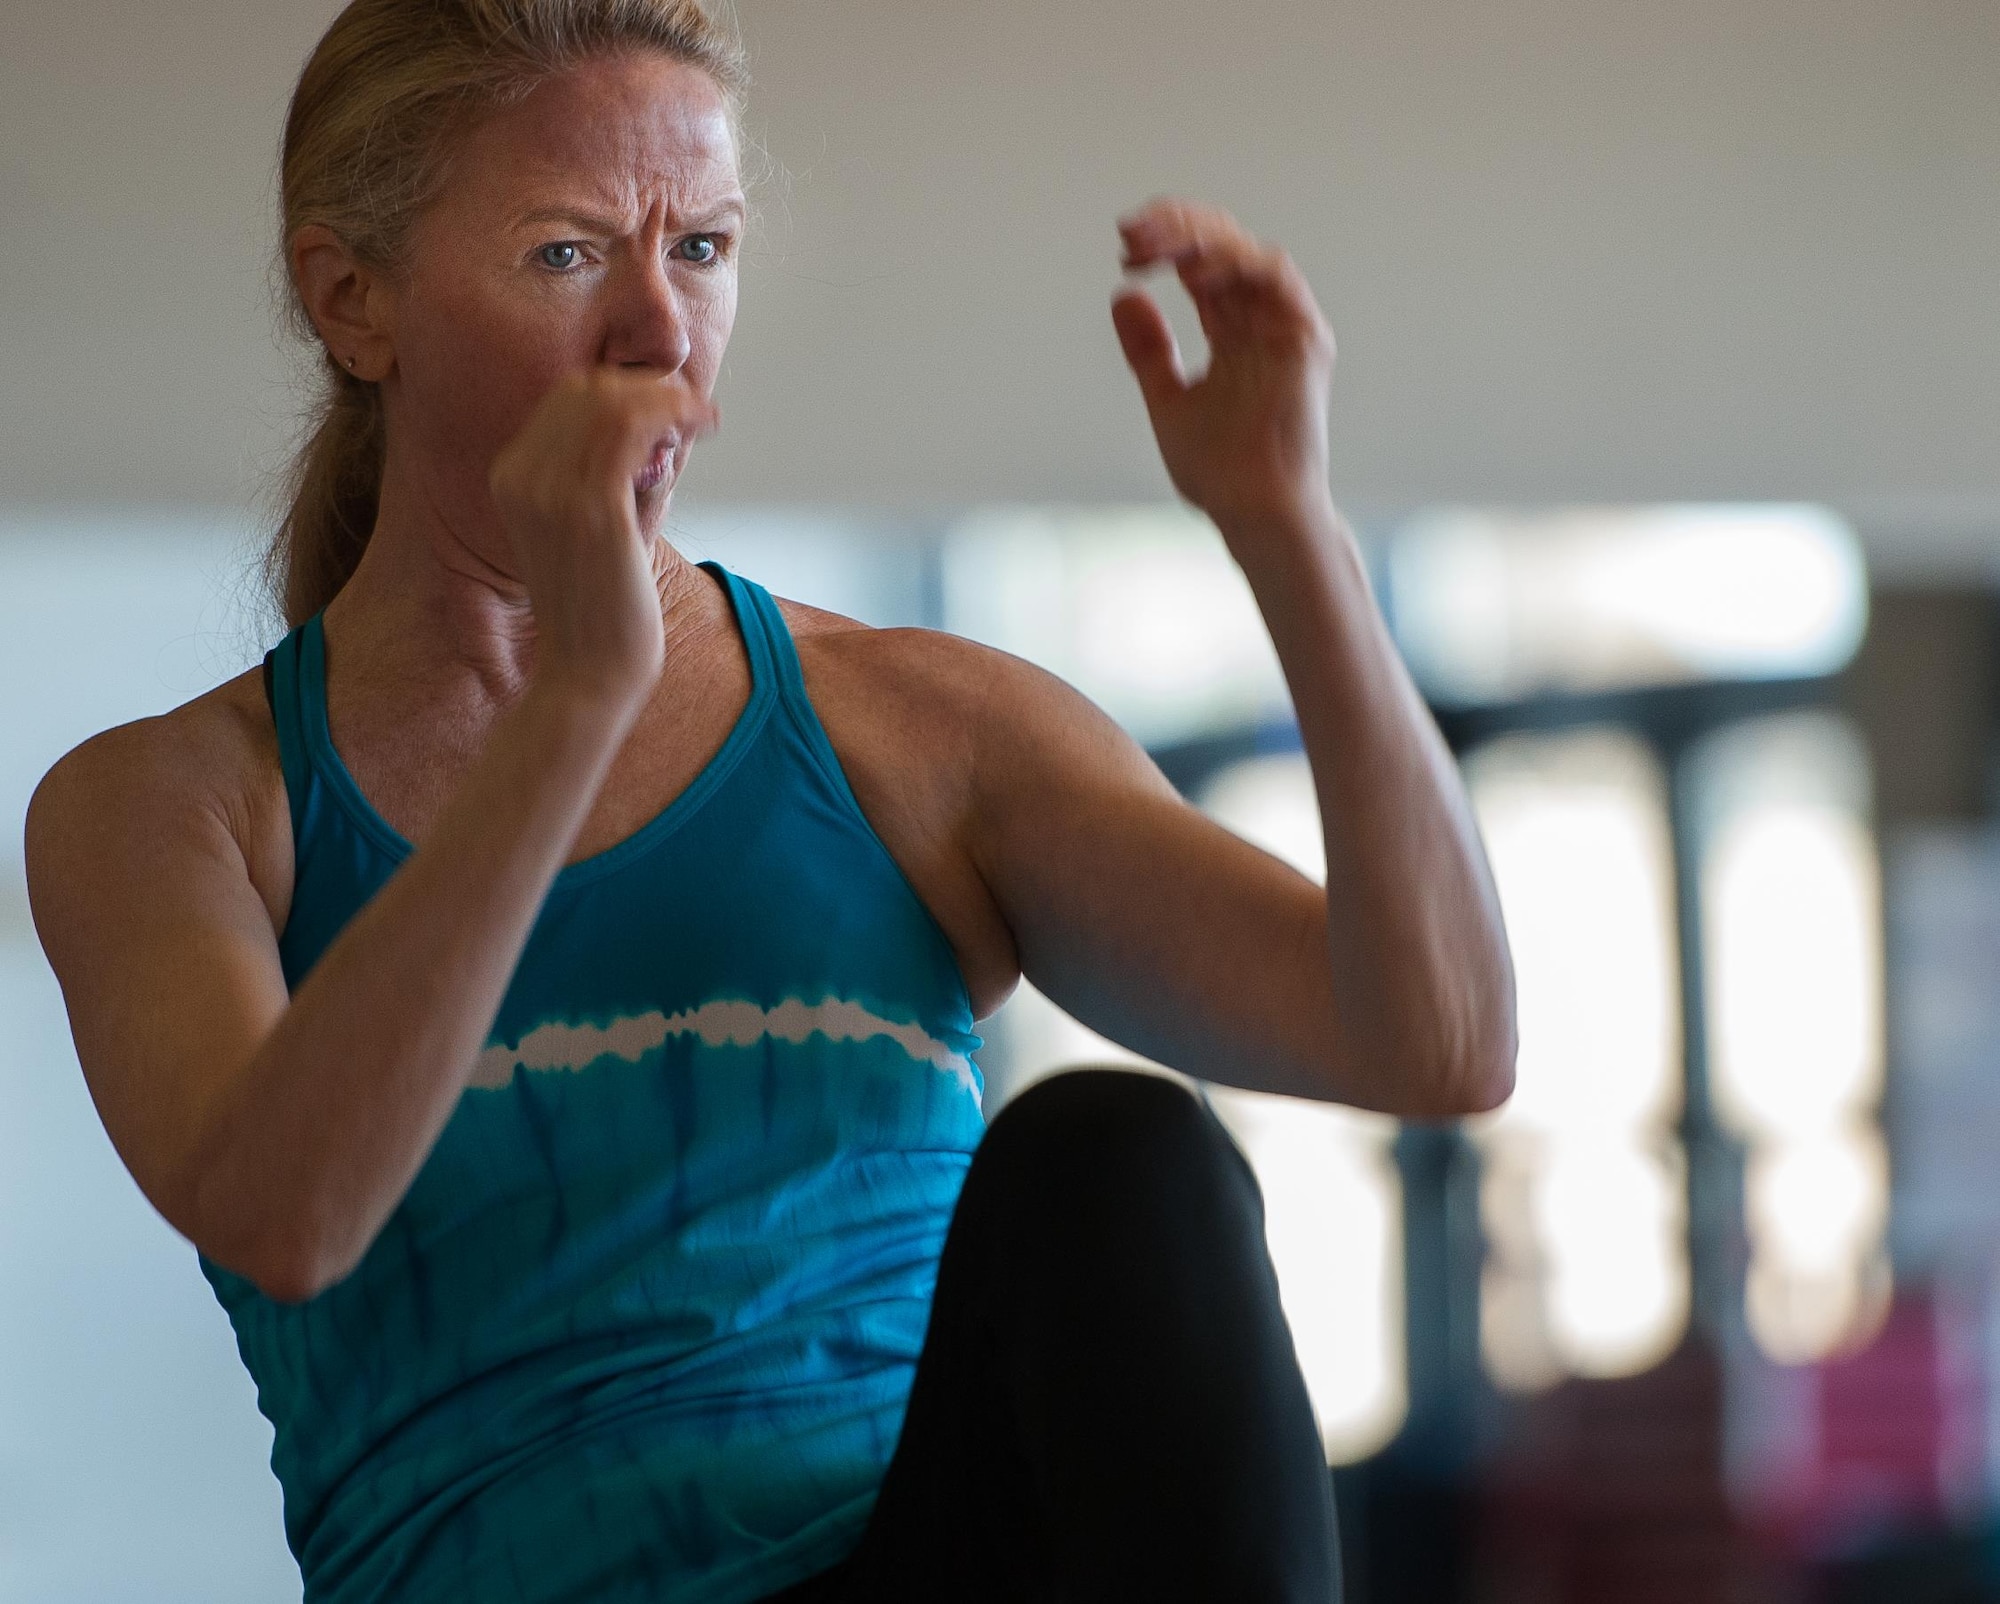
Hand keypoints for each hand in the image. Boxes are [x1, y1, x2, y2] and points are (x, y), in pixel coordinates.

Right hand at [488, 369, 718, 708]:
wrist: (586, 676)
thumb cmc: (599, 614)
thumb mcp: (589, 534)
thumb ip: (607, 484)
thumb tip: (658, 441)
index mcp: (511, 479)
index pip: (566, 400)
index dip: (623, 389)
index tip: (667, 405)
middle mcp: (522, 476)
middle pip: (586, 390)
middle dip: (647, 386)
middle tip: (691, 408)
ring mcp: (552, 490)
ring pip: (613, 400)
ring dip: (669, 399)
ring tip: (702, 419)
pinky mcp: (593, 507)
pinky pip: (635, 427)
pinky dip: (677, 415)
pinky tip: (705, 426)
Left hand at [1112, 199, 1336, 542]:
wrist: (1253, 511)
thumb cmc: (1219, 470)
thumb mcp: (1166, 398)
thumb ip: (1149, 350)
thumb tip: (1124, 294)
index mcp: (1232, 333)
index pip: (1201, 267)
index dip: (1165, 245)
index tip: (1126, 247)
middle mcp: (1262, 322)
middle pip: (1222, 250)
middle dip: (1176, 229)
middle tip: (1131, 231)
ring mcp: (1286, 327)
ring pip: (1247, 254)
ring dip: (1199, 238)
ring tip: (1154, 244)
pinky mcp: (1305, 338)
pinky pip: (1275, 276)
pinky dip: (1235, 262)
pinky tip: (1193, 270)